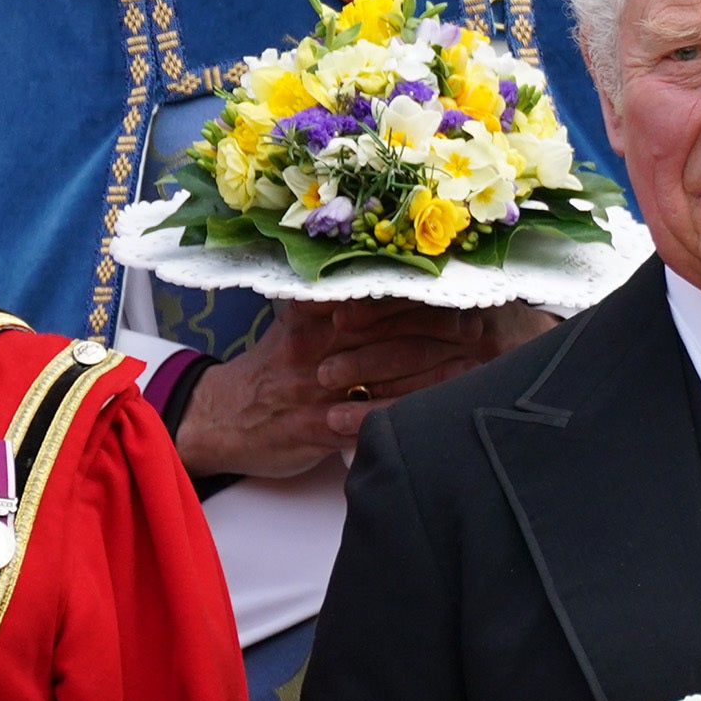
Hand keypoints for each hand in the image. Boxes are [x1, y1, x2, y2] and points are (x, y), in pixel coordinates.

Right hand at [174, 300, 555, 479]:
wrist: (219, 418)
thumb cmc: (270, 369)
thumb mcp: (294, 326)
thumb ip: (333, 302)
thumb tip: (382, 273)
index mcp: (312, 315)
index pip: (371, 297)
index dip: (417, 294)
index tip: (459, 287)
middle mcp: (314, 346)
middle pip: (384, 331)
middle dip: (436, 328)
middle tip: (482, 325)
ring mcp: (313, 387)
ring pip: (381, 374)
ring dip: (431, 370)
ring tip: (474, 365)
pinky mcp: (313, 427)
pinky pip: (365, 419)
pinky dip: (401, 414)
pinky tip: (436, 414)